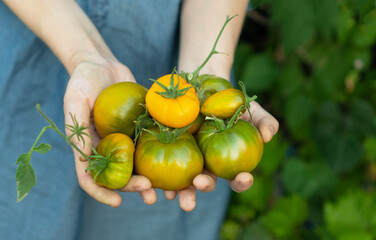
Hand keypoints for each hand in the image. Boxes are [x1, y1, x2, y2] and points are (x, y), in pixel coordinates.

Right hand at [63, 57, 155, 206]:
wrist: (102, 63)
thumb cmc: (82, 80)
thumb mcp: (75, 100)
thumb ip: (78, 128)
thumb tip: (84, 158)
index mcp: (88, 146)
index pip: (90, 177)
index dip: (102, 192)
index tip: (117, 202)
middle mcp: (108, 146)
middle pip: (120, 174)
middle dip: (133, 186)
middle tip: (149, 190)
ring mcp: (125, 138)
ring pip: (139, 163)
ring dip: (151, 177)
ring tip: (166, 187)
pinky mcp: (140, 127)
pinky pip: (151, 142)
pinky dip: (162, 152)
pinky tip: (177, 158)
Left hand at [164, 101, 278, 210]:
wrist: (203, 82)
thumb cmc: (230, 100)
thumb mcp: (251, 108)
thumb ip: (264, 121)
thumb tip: (269, 136)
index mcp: (227, 161)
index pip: (237, 177)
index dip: (241, 181)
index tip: (243, 177)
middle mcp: (206, 164)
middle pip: (206, 182)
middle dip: (203, 188)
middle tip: (200, 184)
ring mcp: (186, 157)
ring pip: (183, 179)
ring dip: (180, 190)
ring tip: (175, 196)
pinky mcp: (167, 147)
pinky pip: (162, 163)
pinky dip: (157, 176)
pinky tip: (154, 182)